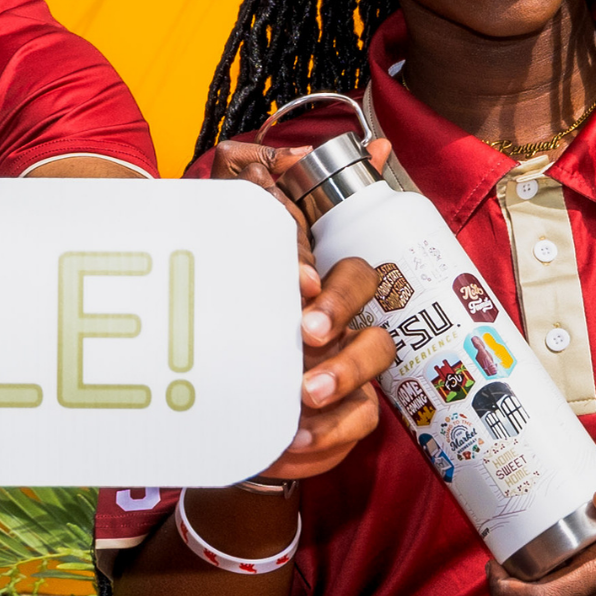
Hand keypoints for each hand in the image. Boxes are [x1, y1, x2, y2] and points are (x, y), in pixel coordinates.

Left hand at [210, 137, 397, 482]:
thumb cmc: (228, 350)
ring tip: (303, 394)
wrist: (228, 425)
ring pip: (377, 350)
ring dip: (344, 371)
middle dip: (338, 304)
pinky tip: (295, 436)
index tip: (297, 281)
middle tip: (306, 332)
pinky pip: (362, 416)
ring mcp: (351, 359)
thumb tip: (236, 158)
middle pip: (362, 284)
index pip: (323, 241)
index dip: (319, 254)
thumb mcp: (218, 291)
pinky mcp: (354, 410)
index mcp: (303, 277)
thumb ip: (227, 234)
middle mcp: (336, 311)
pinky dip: (330, 429)